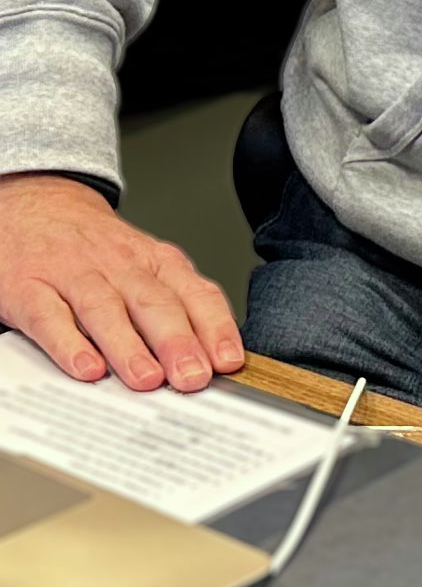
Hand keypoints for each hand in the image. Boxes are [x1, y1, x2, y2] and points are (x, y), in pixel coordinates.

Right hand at [0, 172, 244, 391]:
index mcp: (157, 262)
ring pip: (105, 310)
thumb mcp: (143, 265)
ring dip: (130, 347)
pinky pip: (50, 317)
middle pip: (155, 303)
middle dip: (178, 342)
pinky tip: (86, 368)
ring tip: (147, 380)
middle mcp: (121, 267)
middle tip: (193, 377)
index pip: (196, 294)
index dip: (215, 328)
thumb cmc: (98, 249)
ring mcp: (73, 275)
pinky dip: (69, 344)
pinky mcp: (28, 288)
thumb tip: (207, 357)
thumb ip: (173, 304)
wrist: (37, 206)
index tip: (228, 361)